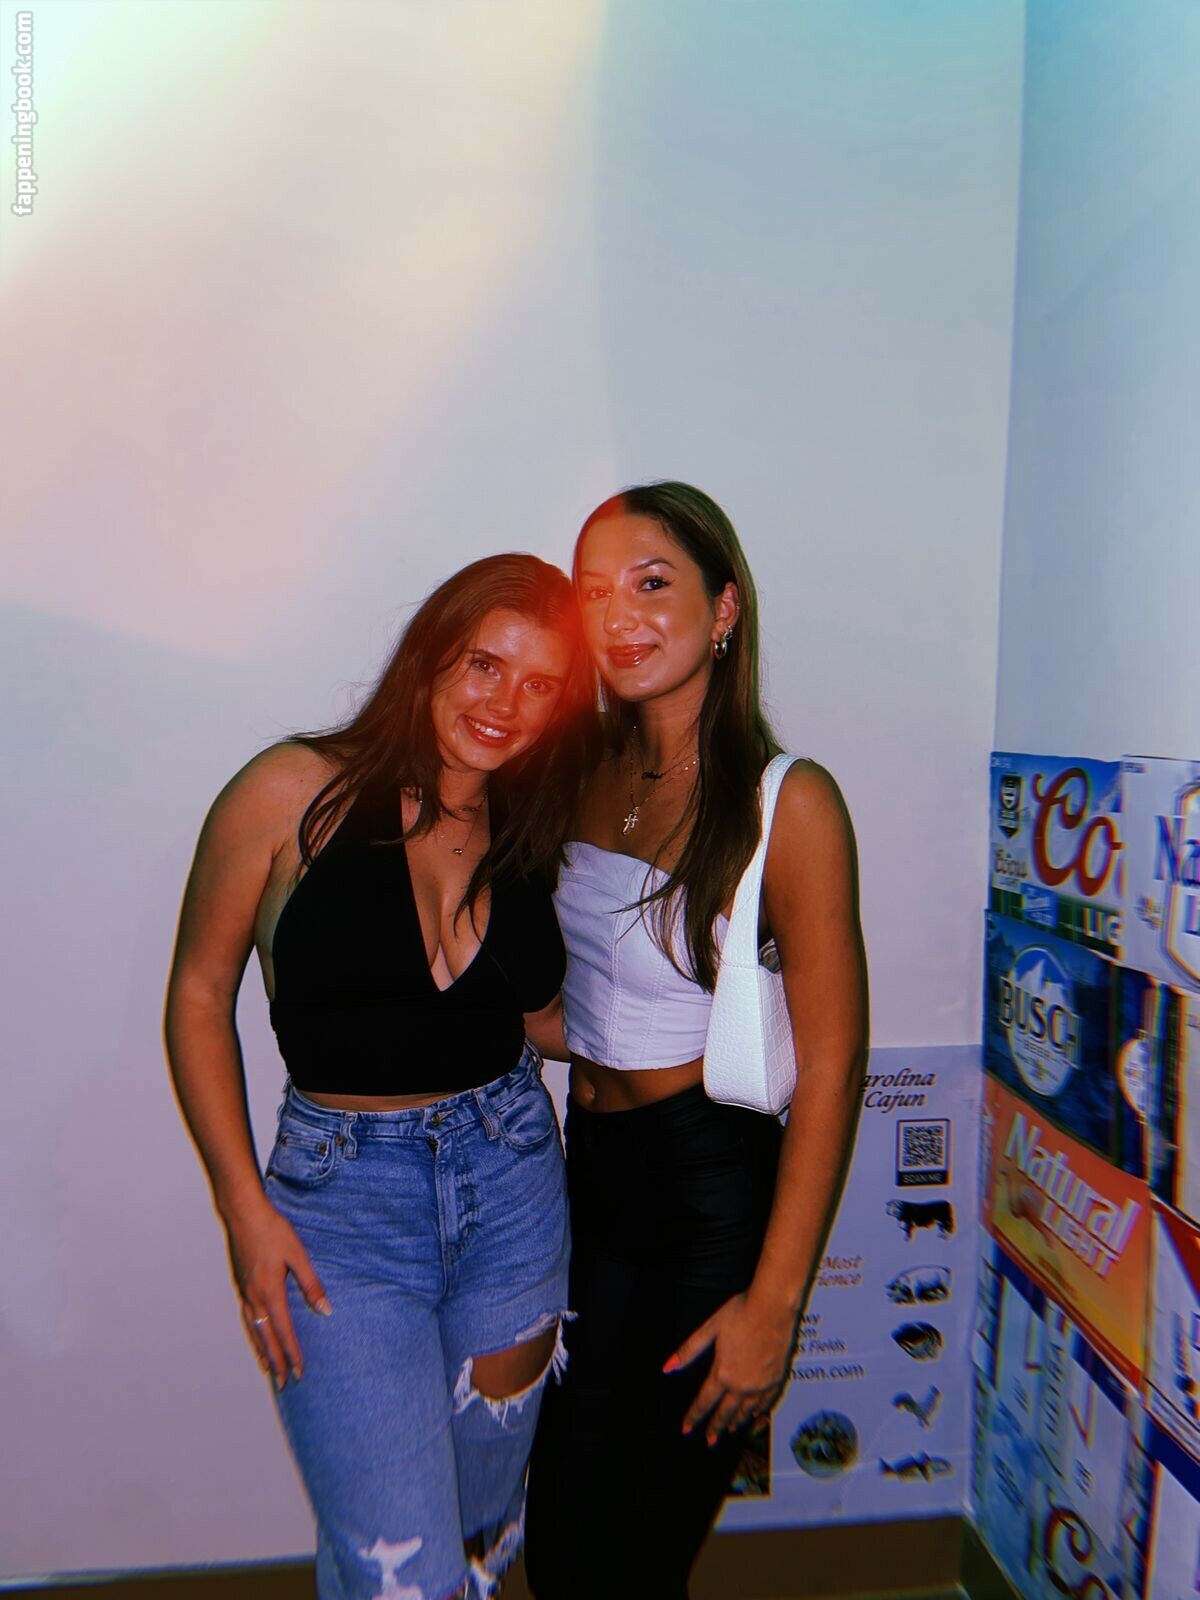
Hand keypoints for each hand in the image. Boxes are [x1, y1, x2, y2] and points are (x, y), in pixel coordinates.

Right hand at [224, 1198, 331, 1389]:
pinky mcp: (240, 1284)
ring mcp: (244, 1292)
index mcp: (271, 1293)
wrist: (243, 1213)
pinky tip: (255, 1335)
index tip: (299, 1373)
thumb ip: (311, 1284)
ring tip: (268, 1369)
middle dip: (276, 1362)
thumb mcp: (298, 1254)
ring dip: (262, 1351)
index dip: (292, 1354)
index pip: (284, 1332)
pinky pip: (246, 1318)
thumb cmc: (273, 1230)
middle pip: (266, 1338)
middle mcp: (255, 1298)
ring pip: (253, 1331)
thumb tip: (326, 1309)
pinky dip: (252, 1334)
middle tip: (283, 1383)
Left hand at [663, 1291, 796, 1444]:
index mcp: (722, 1373)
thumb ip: (689, 1350)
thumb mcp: (710, 1328)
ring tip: (729, 1431)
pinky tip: (755, 1416)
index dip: (694, 1416)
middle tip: (709, 1441)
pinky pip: (766, 1403)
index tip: (686, 1429)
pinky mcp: (776, 1379)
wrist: (773, 1308)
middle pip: (726, 1412)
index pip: (704, 1401)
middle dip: (715, 1427)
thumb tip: (667, 1367)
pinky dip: (759, 1412)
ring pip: (746, 1411)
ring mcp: (761, 1384)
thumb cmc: (740, 1313)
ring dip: (736, 1423)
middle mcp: (742, 1385)